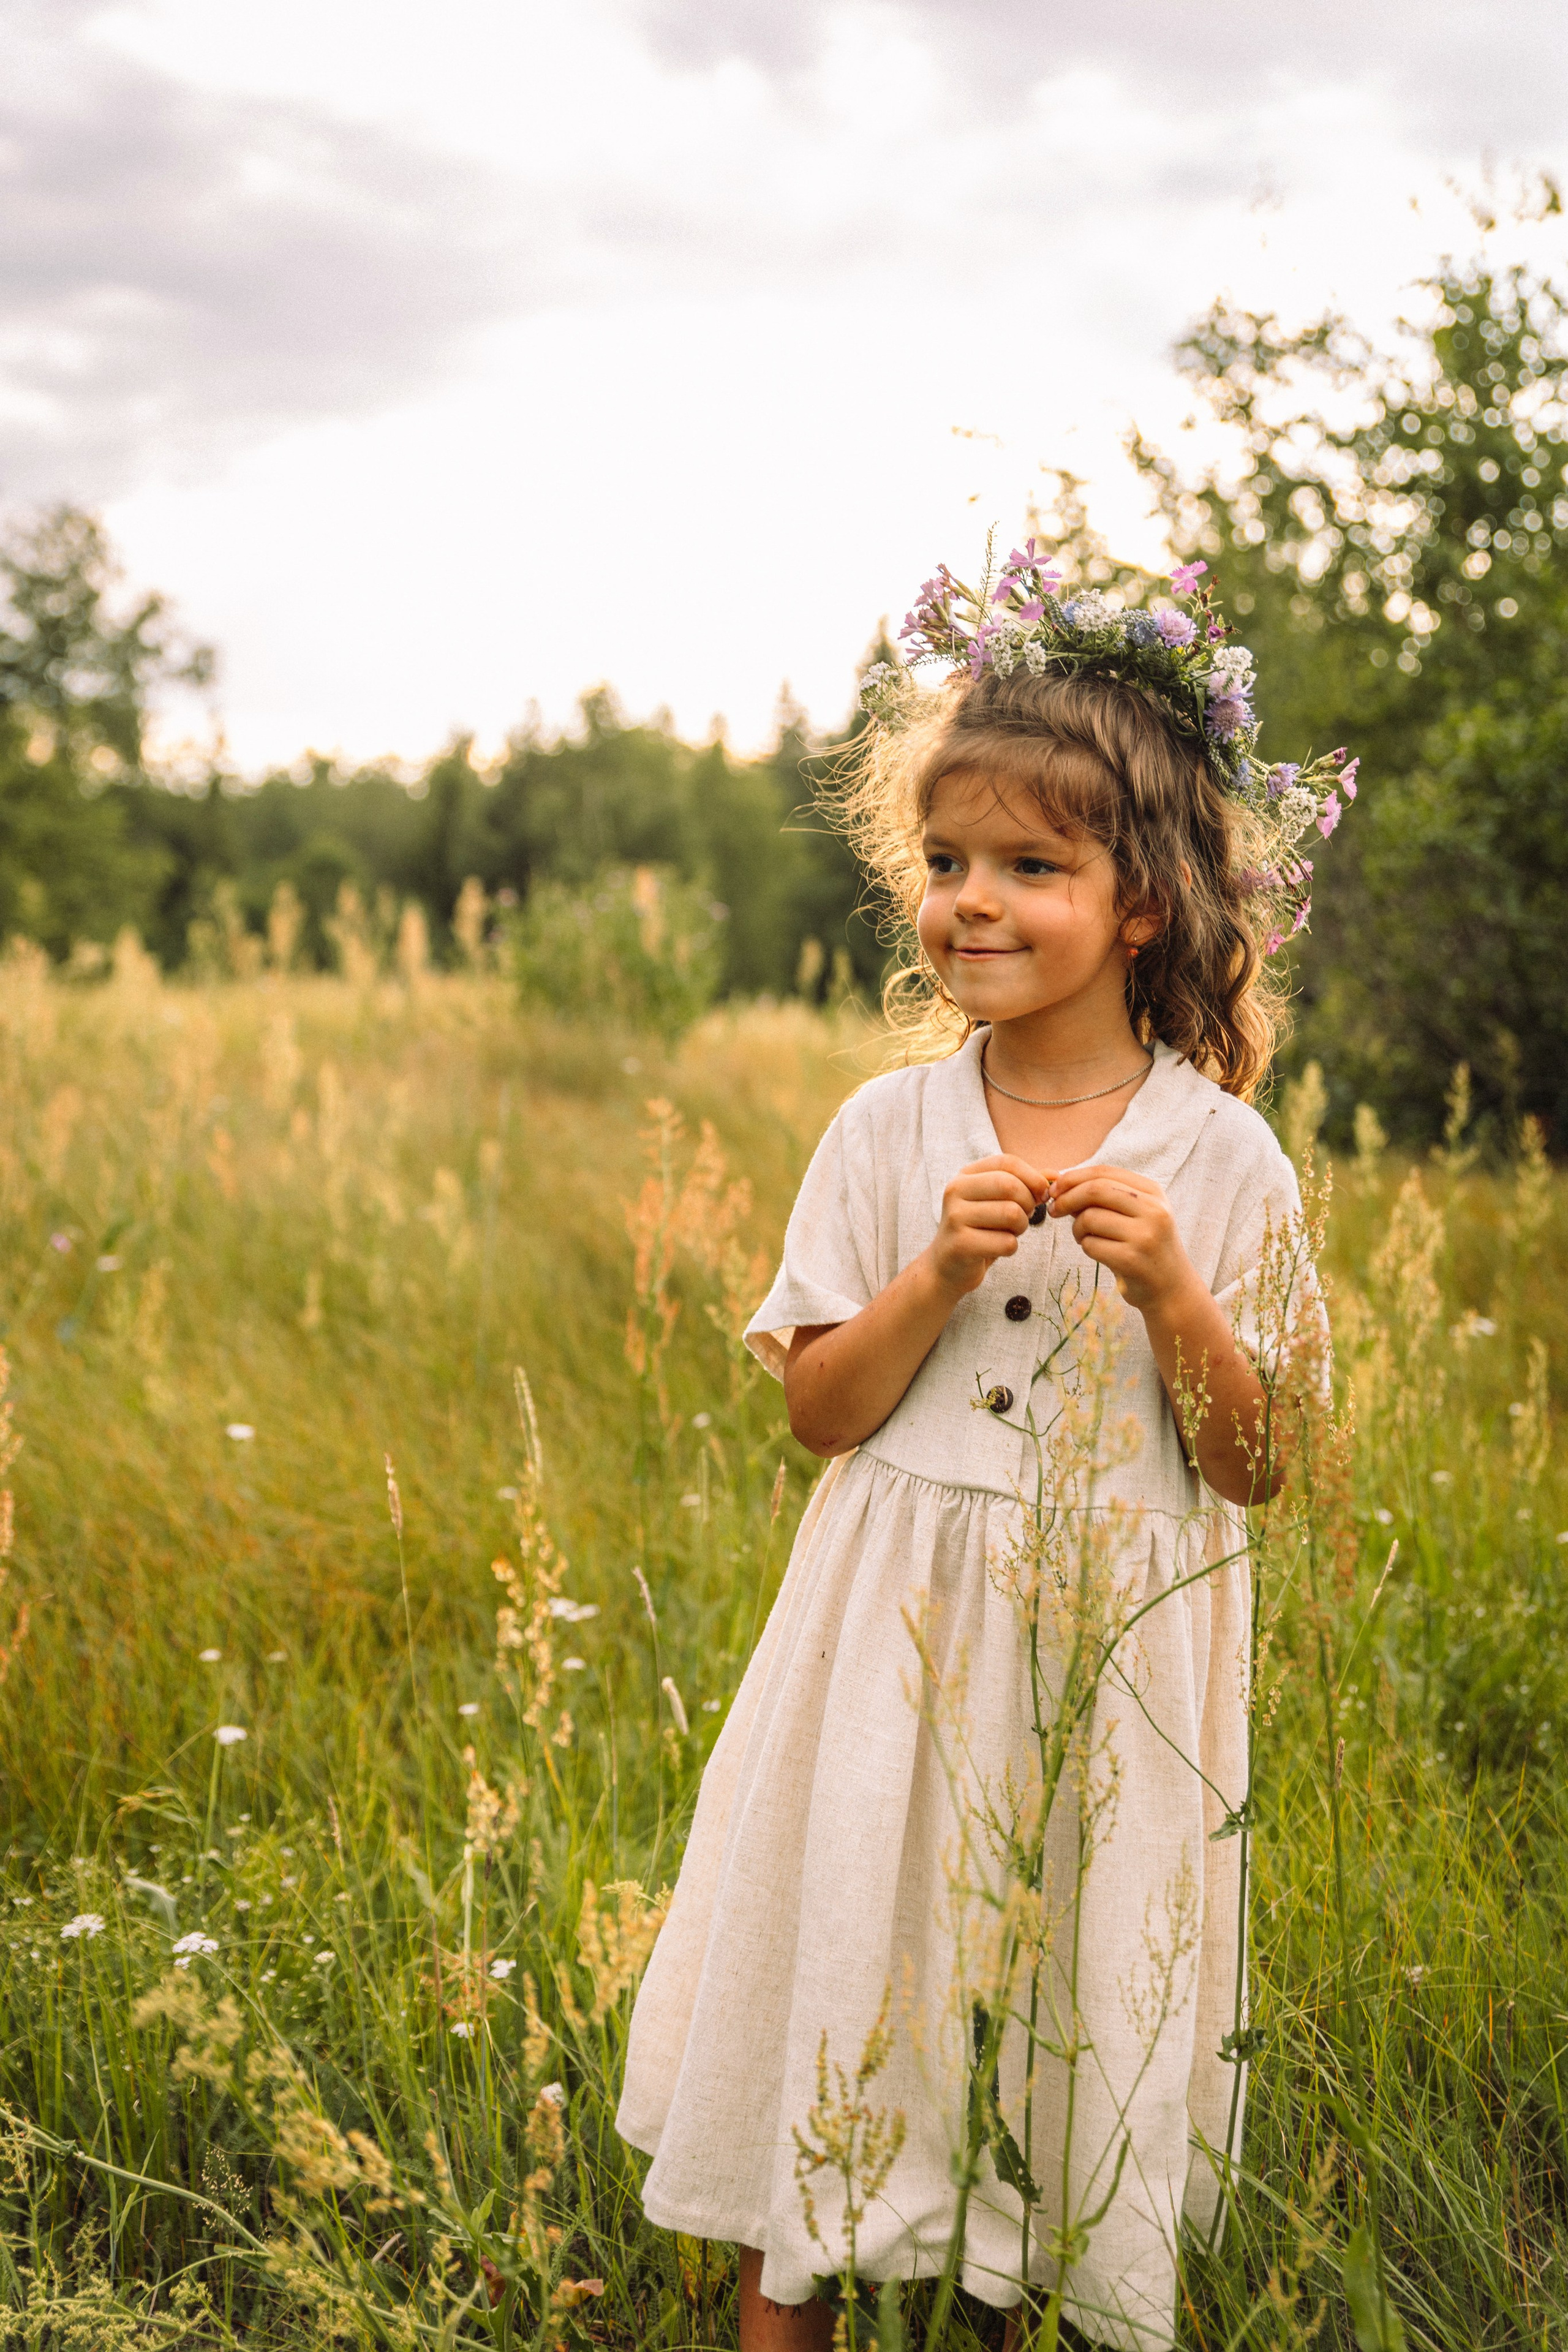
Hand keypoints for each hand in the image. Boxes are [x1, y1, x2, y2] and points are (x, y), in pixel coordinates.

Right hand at [926, 1154, 1047, 1296]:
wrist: (948, 1266)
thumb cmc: (979, 1230)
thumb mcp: (998, 1202)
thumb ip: (1024, 1185)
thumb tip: (1054, 1175)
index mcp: (965, 1176)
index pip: (1006, 1162)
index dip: (1032, 1176)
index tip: (1043, 1193)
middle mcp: (955, 1191)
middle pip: (1010, 1185)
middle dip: (1028, 1203)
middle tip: (1024, 1216)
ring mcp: (955, 1217)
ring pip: (1011, 1214)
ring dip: (1021, 1227)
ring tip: (1010, 1233)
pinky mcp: (961, 1244)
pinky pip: (1006, 1242)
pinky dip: (1011, 1247)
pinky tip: (998, 1249)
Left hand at [1047, 1163, 1194, 1311]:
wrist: (1172, 1288)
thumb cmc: (1146, 1247)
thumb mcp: (1137, 1214)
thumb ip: (1107, 1197)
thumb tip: (1062, 1185)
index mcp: (1153, 1192)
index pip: (1105, 1172)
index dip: (1073, 1177)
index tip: (1055, 1189)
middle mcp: (1153, 1210)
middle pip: (1095, 1190)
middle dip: (1067, 1198)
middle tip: (1054, 1210)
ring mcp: (1144, 1235)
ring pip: (1090, 1218)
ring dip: (1077, 1228)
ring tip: (1084, 1237)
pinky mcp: (1132, 1260)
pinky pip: (1091, 1245)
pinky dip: (1085, 1247)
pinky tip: (1097, 1252)